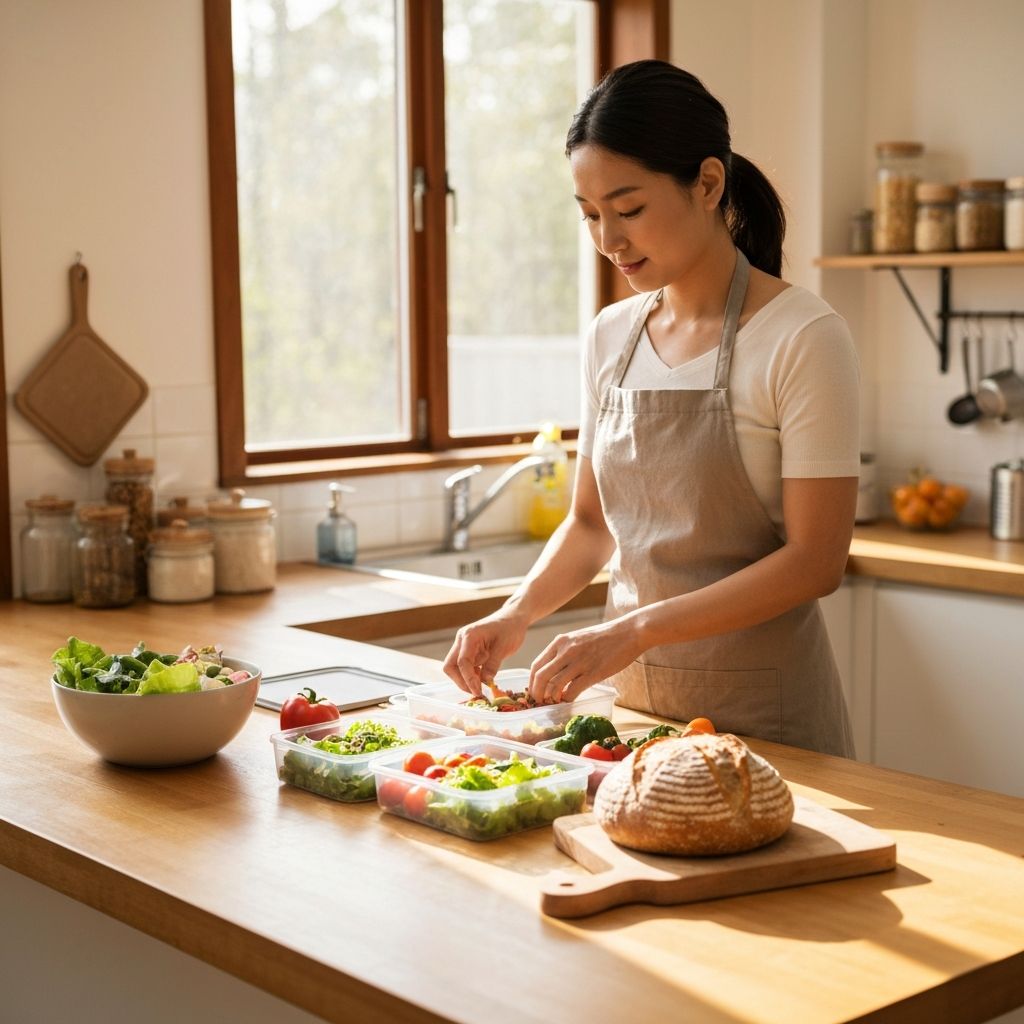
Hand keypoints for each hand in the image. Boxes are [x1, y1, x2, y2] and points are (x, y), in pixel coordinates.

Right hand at [443, 610, 528, 695]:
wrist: (513, 617)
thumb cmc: (510, 628)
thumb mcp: (504, 647)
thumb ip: (493, 664)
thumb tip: (485, 682)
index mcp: (469, 636)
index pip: (462, 662)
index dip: (469, 679)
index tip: (478, 692)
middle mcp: (462, 640)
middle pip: (451, 666)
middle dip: (461, 681)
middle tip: (476, 692)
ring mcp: (464, 645)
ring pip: (455, 667)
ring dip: (466, 679)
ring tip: (482, 686)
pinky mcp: (469, 650)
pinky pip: (464, 666)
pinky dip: (471, 675)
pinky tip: (483, 678)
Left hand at [529, 615, 643, 703]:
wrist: (629, 632)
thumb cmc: (604, 637)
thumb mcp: (578, 639)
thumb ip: (564, 652)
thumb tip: (554, 672)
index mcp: (560, 642)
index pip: (536, 665)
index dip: (532, 683)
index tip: (535, 692)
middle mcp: (566, 651)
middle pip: (540, 677)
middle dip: (537, 694)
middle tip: (541, 702)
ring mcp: (579, 662)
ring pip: (554, 686)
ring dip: (552, 698)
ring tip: (556, 702)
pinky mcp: (593, 673)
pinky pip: (572, 691)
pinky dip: (567, 700)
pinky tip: (570, 700)